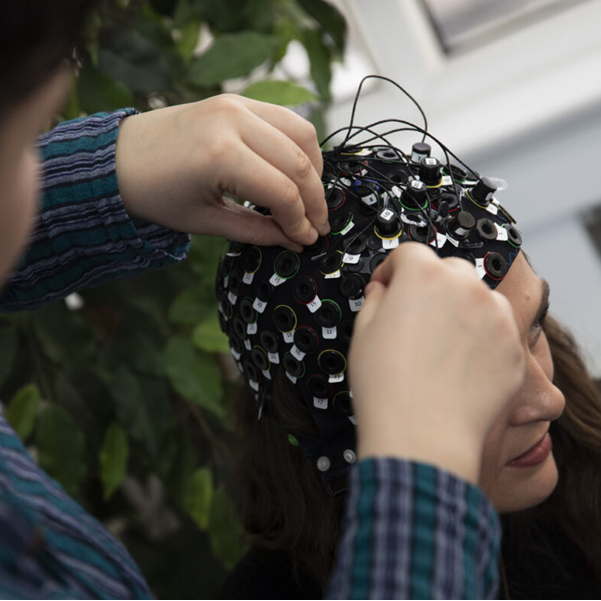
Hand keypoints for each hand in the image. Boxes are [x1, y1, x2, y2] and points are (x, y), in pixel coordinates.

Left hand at [115, 94, 328, 250]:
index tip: (306, 240)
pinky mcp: (236, 100)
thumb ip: (257, 231)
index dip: (300, 221)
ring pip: (301, 133)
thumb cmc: (154, 193)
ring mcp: (236, 104)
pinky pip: (284, 119)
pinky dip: (298, 146)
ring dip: (314, 169)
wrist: (118, 158)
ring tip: (310, 199)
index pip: (282, 192)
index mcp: (220, 154)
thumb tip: (294, 240)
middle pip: (299, 162)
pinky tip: (296, 171)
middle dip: (314, 200)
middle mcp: (233, 121)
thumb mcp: (206, 221)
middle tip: (317, 226)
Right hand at [348, 243, 525, 482]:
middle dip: (430, 286)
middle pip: (448, 270)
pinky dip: (482, 338)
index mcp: (424, 276)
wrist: (422, 436)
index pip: (408, 254)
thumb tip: (383, 290)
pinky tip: (459, 364)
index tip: (388, 287)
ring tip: (440, 343)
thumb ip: (375, 298)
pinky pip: (498, 329)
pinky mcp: (514, 347)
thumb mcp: (363, 331)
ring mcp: (496, 318)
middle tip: (415, 316)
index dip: (392, 271)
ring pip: (478, 297)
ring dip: (460, 309)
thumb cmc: (389, 389)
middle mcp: (466, 289)